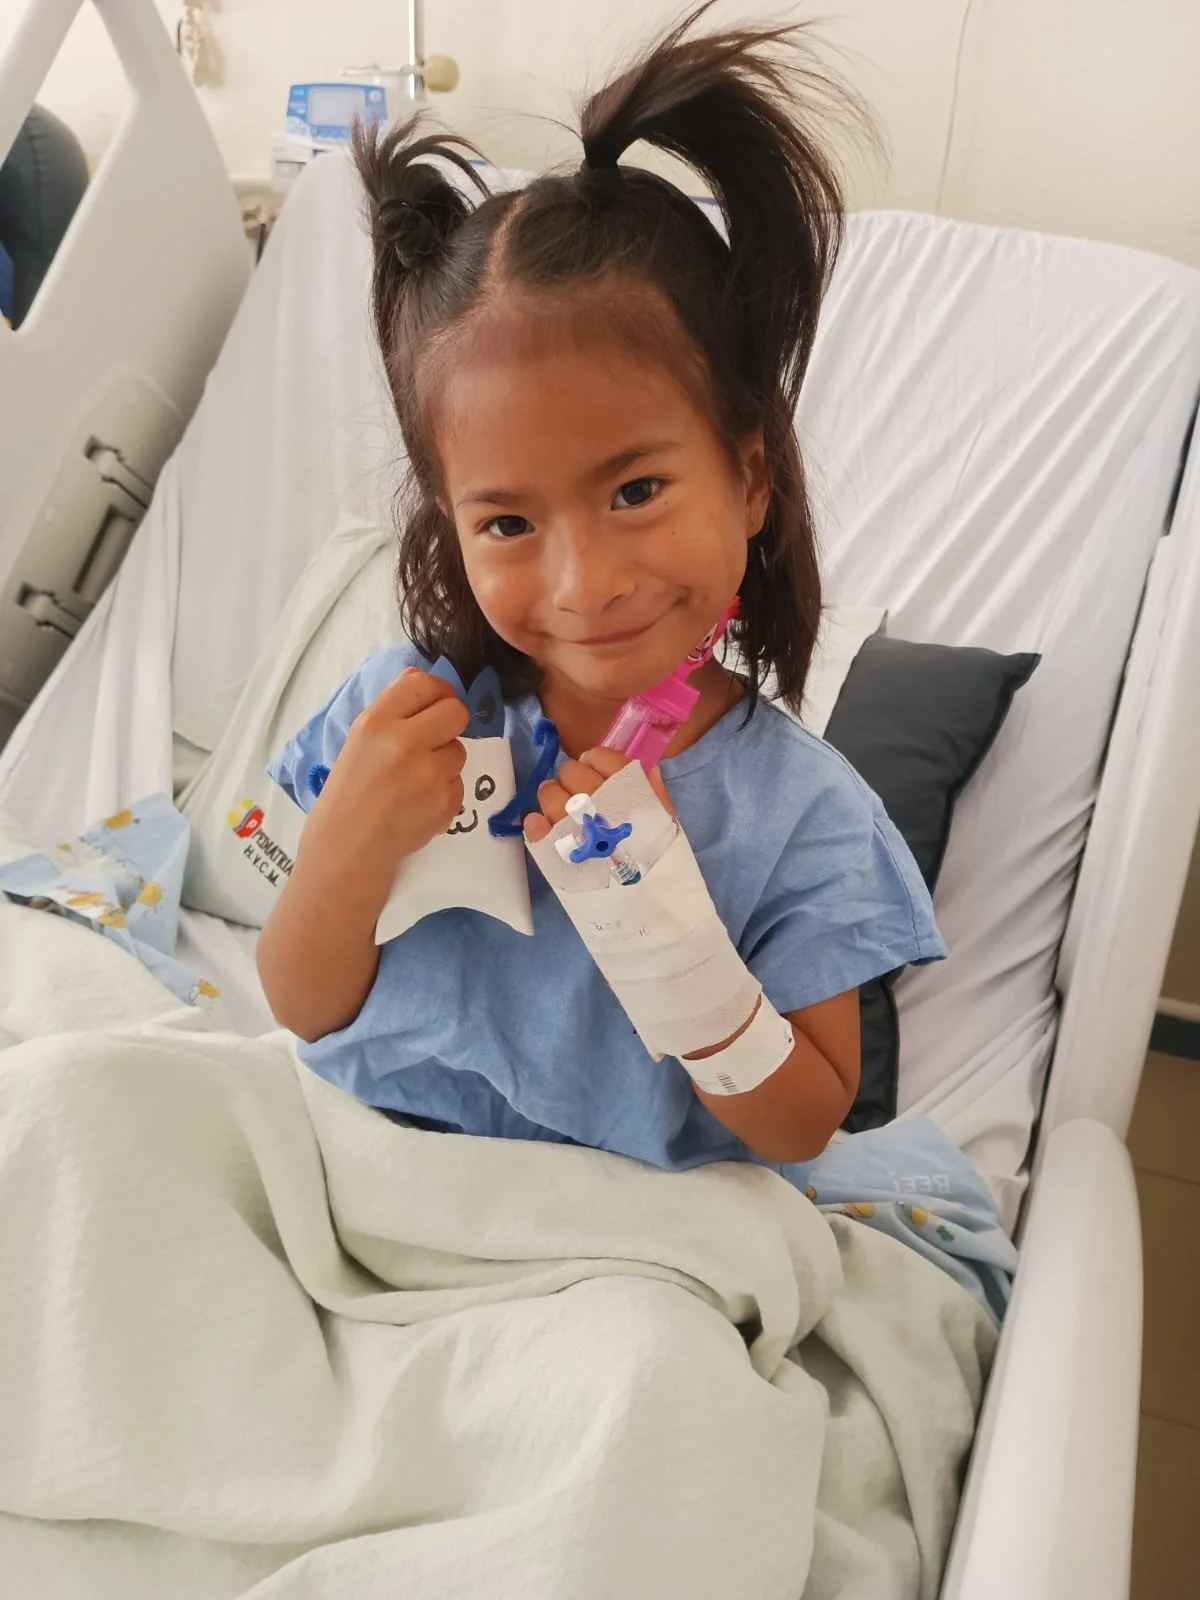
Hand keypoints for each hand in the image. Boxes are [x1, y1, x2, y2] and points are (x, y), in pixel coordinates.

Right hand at [304, 667, 469, 877]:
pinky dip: (444, 790)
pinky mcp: (445, 804)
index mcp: (378, 722)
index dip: (435, 693)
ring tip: (415, 777)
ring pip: (459, 750)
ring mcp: (429, 776)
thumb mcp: (359, 738)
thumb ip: (392, 706)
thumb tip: (420, 676)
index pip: (425, 685)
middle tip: (432, 739)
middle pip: (456, 712)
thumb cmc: (350, 787)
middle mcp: (405, 744)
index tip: (432, 705)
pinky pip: (458, 783)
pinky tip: (418, 800)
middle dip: (448, 722)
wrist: (349, 844)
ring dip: (444, 760)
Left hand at [524, 747, 672, 843]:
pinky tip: (542, 825)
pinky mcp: (552, 847)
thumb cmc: (656, 857)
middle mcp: (596, 800)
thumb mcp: (664, 819)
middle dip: (572, 780)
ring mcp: (571, 822)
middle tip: (578, 796)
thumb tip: (645, 768)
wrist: (644, 901)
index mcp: (624, 788)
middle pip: (570, 772)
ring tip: (560, 812)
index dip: (594, 761)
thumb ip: (653, 790)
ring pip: (548, 793)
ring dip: (552, 798)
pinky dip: (536, 823)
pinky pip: (534, 825)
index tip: (594, 772)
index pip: (599, 757)